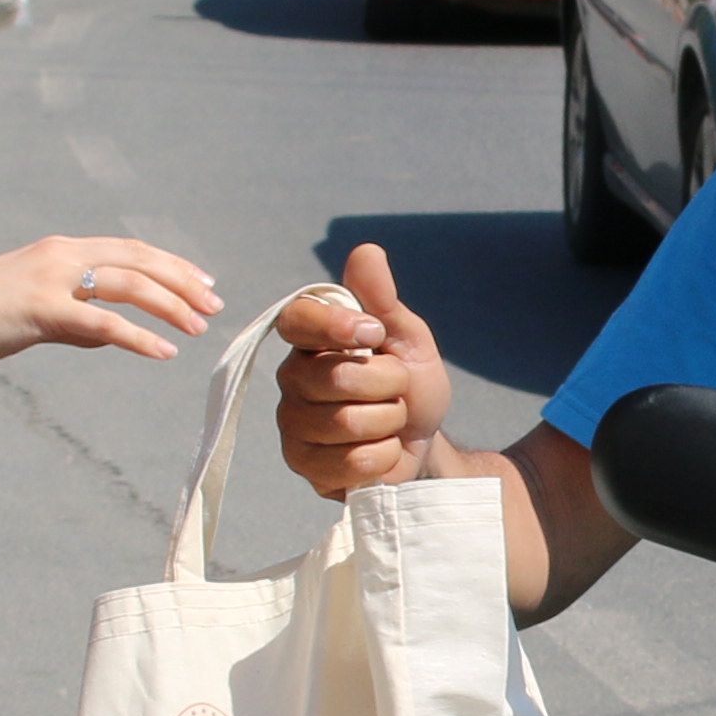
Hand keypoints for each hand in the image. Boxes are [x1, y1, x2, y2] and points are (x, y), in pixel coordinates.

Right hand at [0, 235, 219, 427]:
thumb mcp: (39, 307)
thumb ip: (76, 314)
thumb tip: (110, 333)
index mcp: (64, 248)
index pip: (131, 249)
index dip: (170, 263)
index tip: (201, 281)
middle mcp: (63, 255)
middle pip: (139, 260)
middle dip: (182, 281)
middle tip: (214, 304)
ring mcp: (54, 279)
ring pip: (129, 285)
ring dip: (169, 306)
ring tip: (197, 329)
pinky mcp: (44, 309)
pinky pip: (103, 323)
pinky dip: (138, 337)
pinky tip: (163, 352)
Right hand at [274, 241, 452, 496]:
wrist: (422, 441)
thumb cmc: (409, 384)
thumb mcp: (407, 338)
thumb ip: (382, 300)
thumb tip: (366, 251)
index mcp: (312, 339)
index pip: (297, 319)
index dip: (334, 325)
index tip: (374, 333)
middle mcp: (293, 377)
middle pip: (335, 378)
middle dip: (388, 385)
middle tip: (396, 388)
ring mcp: (294, 424)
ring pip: (345, 423)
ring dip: (389, 422)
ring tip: (389, 419)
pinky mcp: (303, 464)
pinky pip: (351, 462)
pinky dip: (383, 456)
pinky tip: (382, 450)